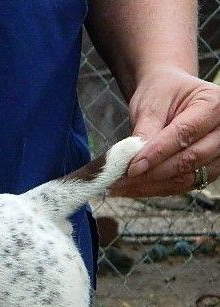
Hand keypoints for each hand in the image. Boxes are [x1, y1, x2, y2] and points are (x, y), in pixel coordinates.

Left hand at [110, 66, 219, 196]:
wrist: (172, 96)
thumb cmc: (163, 94)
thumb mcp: (152, 104)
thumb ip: (146, 130)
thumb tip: (132, 160)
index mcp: (214, 104)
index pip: (185, 133)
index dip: (157, 153)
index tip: (131, 167)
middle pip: (190, 159)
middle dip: (152, 173)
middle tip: (120, 181)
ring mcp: (219, 154)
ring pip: (187, 178)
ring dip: (151, 186)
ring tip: (120, 187)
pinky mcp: (208, 171)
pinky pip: (182, 186)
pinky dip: (155, 189)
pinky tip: (131, 189)